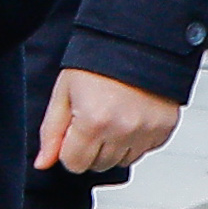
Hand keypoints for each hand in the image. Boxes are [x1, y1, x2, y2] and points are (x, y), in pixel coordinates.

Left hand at [39, 68, 184, 176]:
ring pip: (122, 162)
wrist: (136, 43)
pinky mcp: (164, 129)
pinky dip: (135, 140)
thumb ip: (51, 132)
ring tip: (113, 116)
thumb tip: (43, 163)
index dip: (69, 148)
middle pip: (98, 165)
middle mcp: (123, 130)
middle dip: (91, 147)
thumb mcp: (64, 93)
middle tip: (93, 118)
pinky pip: (144, 151)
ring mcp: (146, 131)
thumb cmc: (98, 63)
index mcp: (94, 122)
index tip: (74, 130)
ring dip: (114, 146)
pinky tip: (130, 117)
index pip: (74, 164)